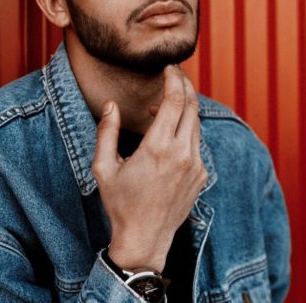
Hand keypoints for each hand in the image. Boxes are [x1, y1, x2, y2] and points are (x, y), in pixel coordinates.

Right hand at [91, 65, 206, 272]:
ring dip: (184, 109)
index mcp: (158, 148)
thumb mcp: (103, 167)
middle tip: (173, 74)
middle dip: (184, 85)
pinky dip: (186, 131)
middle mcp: (182, 154)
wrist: (145, 238)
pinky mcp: (202, 175)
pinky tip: (169, 135)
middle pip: (192, 106)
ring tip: (163, 107)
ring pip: (197, 123)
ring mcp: (196, 165)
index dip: (174, 78)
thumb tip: (111, 105)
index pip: (175, 101)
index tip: (168, 67)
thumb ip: (106, 132)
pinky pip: (197, 143)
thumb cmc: (120, 203)